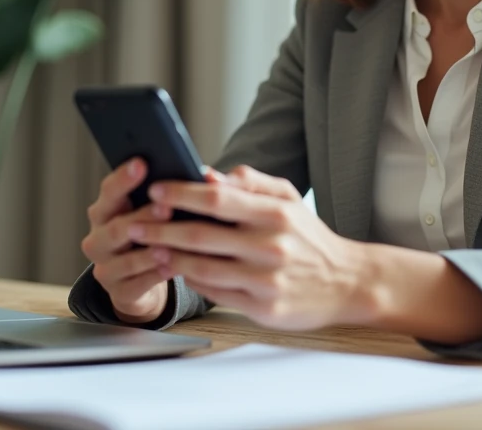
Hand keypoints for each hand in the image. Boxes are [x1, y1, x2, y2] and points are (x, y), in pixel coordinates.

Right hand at [80, 158, 174, 323]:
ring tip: (171, 243)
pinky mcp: (117, 293)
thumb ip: (162, 196)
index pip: (109, 192)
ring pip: (126, 260)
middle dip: (143, 217)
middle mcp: (97, 240)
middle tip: (166, 207)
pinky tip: (174, 267)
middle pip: (116, 227)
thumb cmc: (147, 237)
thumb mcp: (148, 214)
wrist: (137, 282)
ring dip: (150, 251)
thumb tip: (200, 175)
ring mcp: (105, 268)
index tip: (142, 164)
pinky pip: (138, 284)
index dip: (124, 178)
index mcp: (103, 213)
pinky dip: (156, 275)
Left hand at [128, 165, 370, 331]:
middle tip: (134, 223)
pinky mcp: (263, 308)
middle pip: (201, 235)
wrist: (347, 282)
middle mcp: (270, 246)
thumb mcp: (289, 199)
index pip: (216, 199)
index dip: (180, 194)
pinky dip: (191, 280)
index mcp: (275, 213)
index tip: (154, 190)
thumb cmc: (310, 237)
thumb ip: (250, 183)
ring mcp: (266, 279)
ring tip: (148, 247)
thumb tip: (207, 173)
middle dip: (160, 227)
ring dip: (170, 257)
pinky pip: (216, 293)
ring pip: (203, 267)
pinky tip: (178, 270)